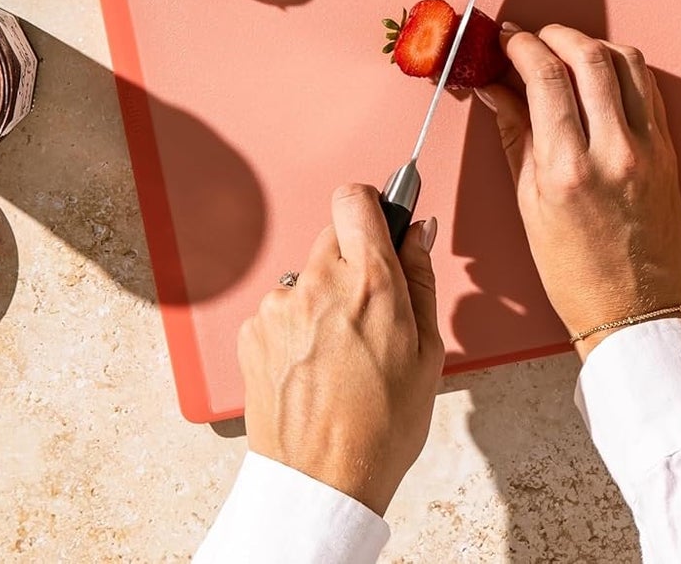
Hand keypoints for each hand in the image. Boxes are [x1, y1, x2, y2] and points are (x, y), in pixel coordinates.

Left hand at [237, 184, 443, 514]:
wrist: (323, 483)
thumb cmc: (381, 425)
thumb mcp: (428, 349)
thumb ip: (421, 277)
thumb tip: (418, 232)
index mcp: (370, 281)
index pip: (357, 198)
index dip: (372, 206)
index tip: (381, 221)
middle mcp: (319, 283)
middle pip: (332, 236)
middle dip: (352, 260)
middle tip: (370, 307)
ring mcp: (279, 308)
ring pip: (306, 276)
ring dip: (322, 298)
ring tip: (340, 353)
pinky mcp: (252, 333)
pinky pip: (280, 310)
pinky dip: (296, 328)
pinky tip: (313, 367)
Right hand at [479, 24, 680, 356]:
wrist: (634, 310)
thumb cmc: (574, 271)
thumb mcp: (528, 204)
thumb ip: (514, 134)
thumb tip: (494, 86)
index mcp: (568, 169)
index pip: (544, 77)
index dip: (522, 46)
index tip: (507, 39)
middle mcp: (613, 151)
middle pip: (587, 56)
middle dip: (555, 34)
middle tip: (533, 37)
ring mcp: (648, 148)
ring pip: (626, 61)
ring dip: (592, 43)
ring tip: (566, 50)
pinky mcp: (669, 150)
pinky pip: (649, 87)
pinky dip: (623, 67)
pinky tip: (601, 73)